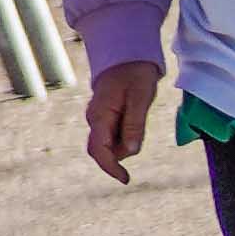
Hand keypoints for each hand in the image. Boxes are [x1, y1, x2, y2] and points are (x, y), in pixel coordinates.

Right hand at [84, 59, 159, 182]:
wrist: (127, 56)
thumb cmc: (136, 75)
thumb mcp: (141, 97)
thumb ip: (134, 124)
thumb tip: (131, 152)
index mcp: (100, 116)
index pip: (99, 149)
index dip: (111, 167)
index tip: (125, 179)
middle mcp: (94, 120)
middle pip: (100, 150)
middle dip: (116, 158)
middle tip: (134, 155)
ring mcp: (97, 119)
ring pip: (108, 144)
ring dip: (123, 145)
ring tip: (138, 120)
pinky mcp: (104, 118)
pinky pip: (112, 135)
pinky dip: (123, 137)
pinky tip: (134, 122)